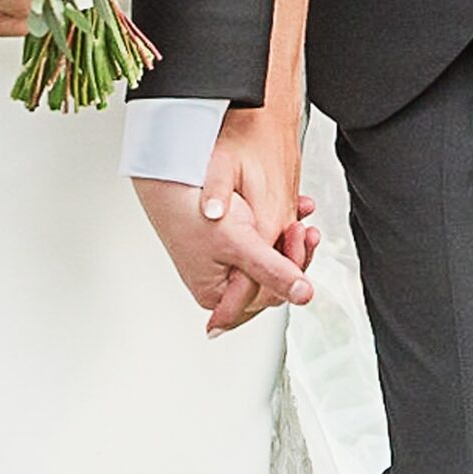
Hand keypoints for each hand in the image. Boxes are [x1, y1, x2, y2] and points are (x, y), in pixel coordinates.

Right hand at [134, 177, 318, 337]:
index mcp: (218, 294)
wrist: (169, 177)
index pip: (269, 295)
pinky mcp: (228, 242)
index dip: (291, 270)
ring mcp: (224, 262)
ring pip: (268, 260)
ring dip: (287, 240)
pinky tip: (285, 215)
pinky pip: (261, 242)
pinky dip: (277, 229)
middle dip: (291, 253)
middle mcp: (221, 283)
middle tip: (299, 228)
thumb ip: (273, 271)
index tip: (300, 240)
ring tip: (296, 221)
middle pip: (271, 278)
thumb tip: (303, 296)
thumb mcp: (239, 244)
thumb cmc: (190, 211)